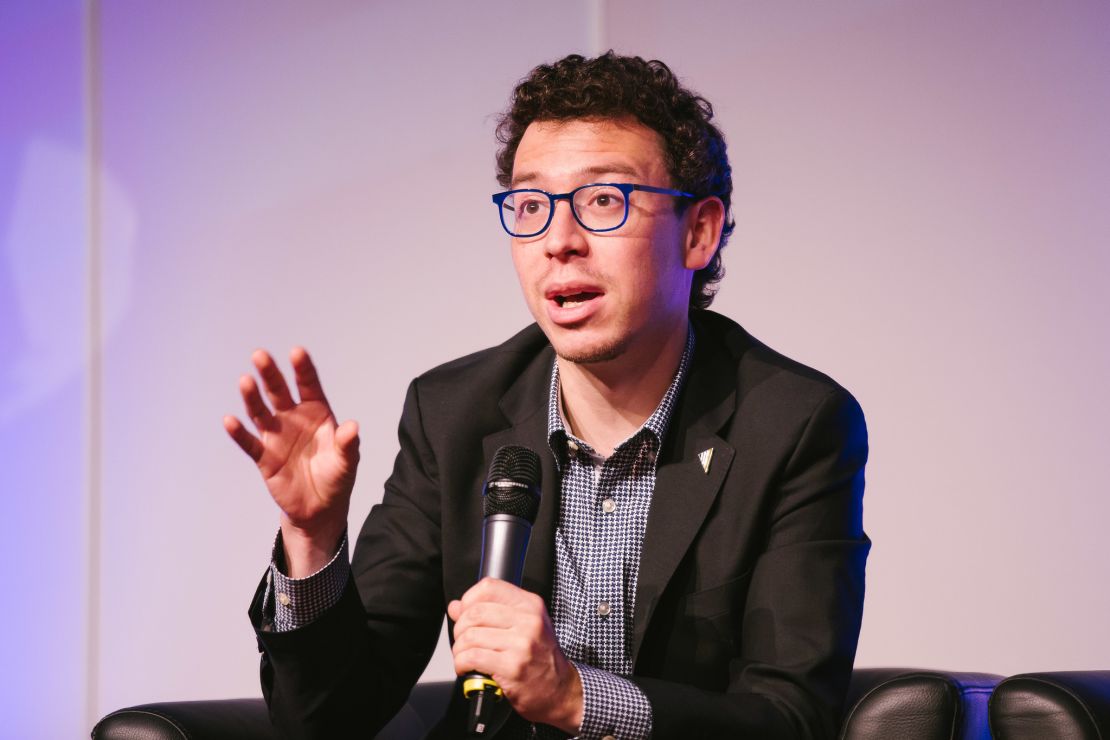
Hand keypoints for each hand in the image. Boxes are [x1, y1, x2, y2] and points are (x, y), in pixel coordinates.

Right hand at [223, 347, 358, 575]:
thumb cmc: (336, 478)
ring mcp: (277, 436)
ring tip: (245, 381)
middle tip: (260, 355)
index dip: (303, 369)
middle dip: (271, 374)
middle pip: (279, 392)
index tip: (296, 352)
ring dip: (252, 398)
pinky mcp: (264, 457)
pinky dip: (239, 433)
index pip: (309, 385)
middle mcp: (294, 419)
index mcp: (317, 413)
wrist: (320, 509)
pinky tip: (230, 421)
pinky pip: (250, 443)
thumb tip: (352, 427)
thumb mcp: (347, 461)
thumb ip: (347, 443)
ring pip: (261, 412)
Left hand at [449, 578, 582, 733]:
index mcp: (530, 605)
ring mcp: (522, 644)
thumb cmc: (541, 657)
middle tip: (463, 640)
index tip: (465, 613)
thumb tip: (456, 607)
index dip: (469, 599)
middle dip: (460, 628)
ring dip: (459, 649)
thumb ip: (491, 612)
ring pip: (470, 636)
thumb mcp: (524, 625)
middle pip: (475, 612)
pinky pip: (472, 657)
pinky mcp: (513, 667)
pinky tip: (467, 667)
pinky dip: (461, 663)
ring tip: (465, 656)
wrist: (560, 689)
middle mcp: (528, 621)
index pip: (489, 587)